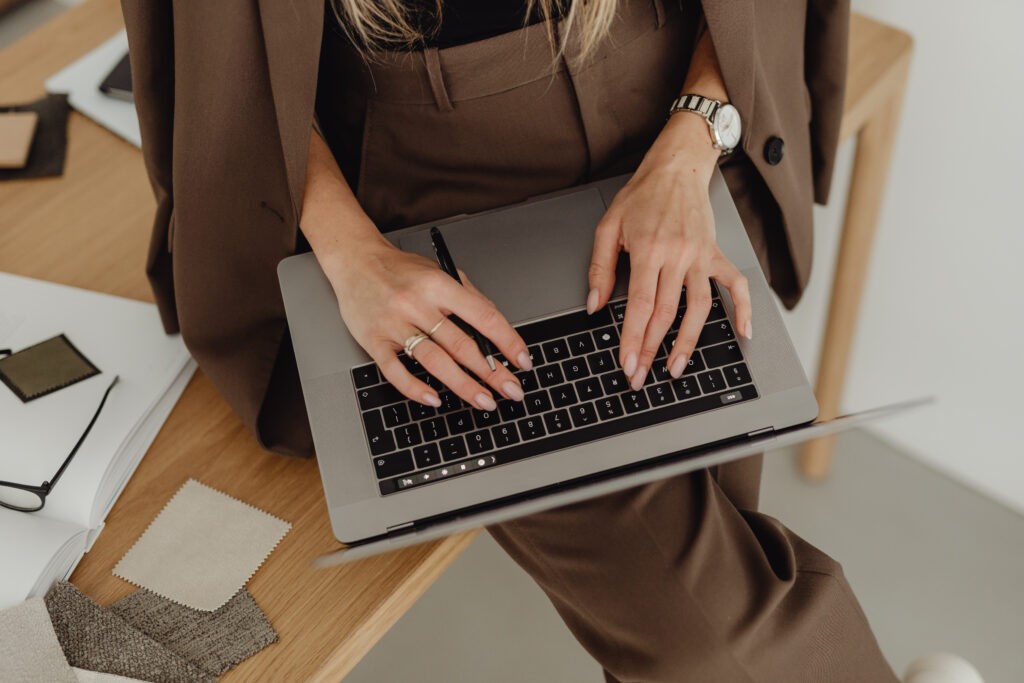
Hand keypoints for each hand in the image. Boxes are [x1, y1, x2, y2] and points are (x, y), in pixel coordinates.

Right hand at [320, 238, 531, 409]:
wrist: (354, 260)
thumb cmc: (399, 269)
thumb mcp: (439, 271)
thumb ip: (467, 296)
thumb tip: (497, 329)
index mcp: (438, 285)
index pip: (483, 316)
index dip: (507, 341)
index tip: (523, 361)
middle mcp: (417, 304)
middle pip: (462, 345)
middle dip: (492, 372)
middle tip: (511, 391)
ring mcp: (394, 324)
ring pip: (434, 361)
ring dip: (463, 385)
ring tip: (485, 401)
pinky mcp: (373, 341)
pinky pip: (396, 371)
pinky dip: (416, 388)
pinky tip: (435, 399)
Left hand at [587, 118, 752, 391]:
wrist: (676, 166)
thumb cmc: (641, 194)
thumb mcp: (608, 226)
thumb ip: (600, 268)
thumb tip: (595, 306)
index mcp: (649, 250)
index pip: (640, 306)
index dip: (633, 340)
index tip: (627, 364)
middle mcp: (678, 256)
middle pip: (666, 314)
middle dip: (652, 351)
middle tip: (641, 377)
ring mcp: (701, 256)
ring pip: (699, 308)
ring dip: (688, 342)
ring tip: (676, 369)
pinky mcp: (716, 254)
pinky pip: (735, 285)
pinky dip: (743, 309)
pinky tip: (743, 332)